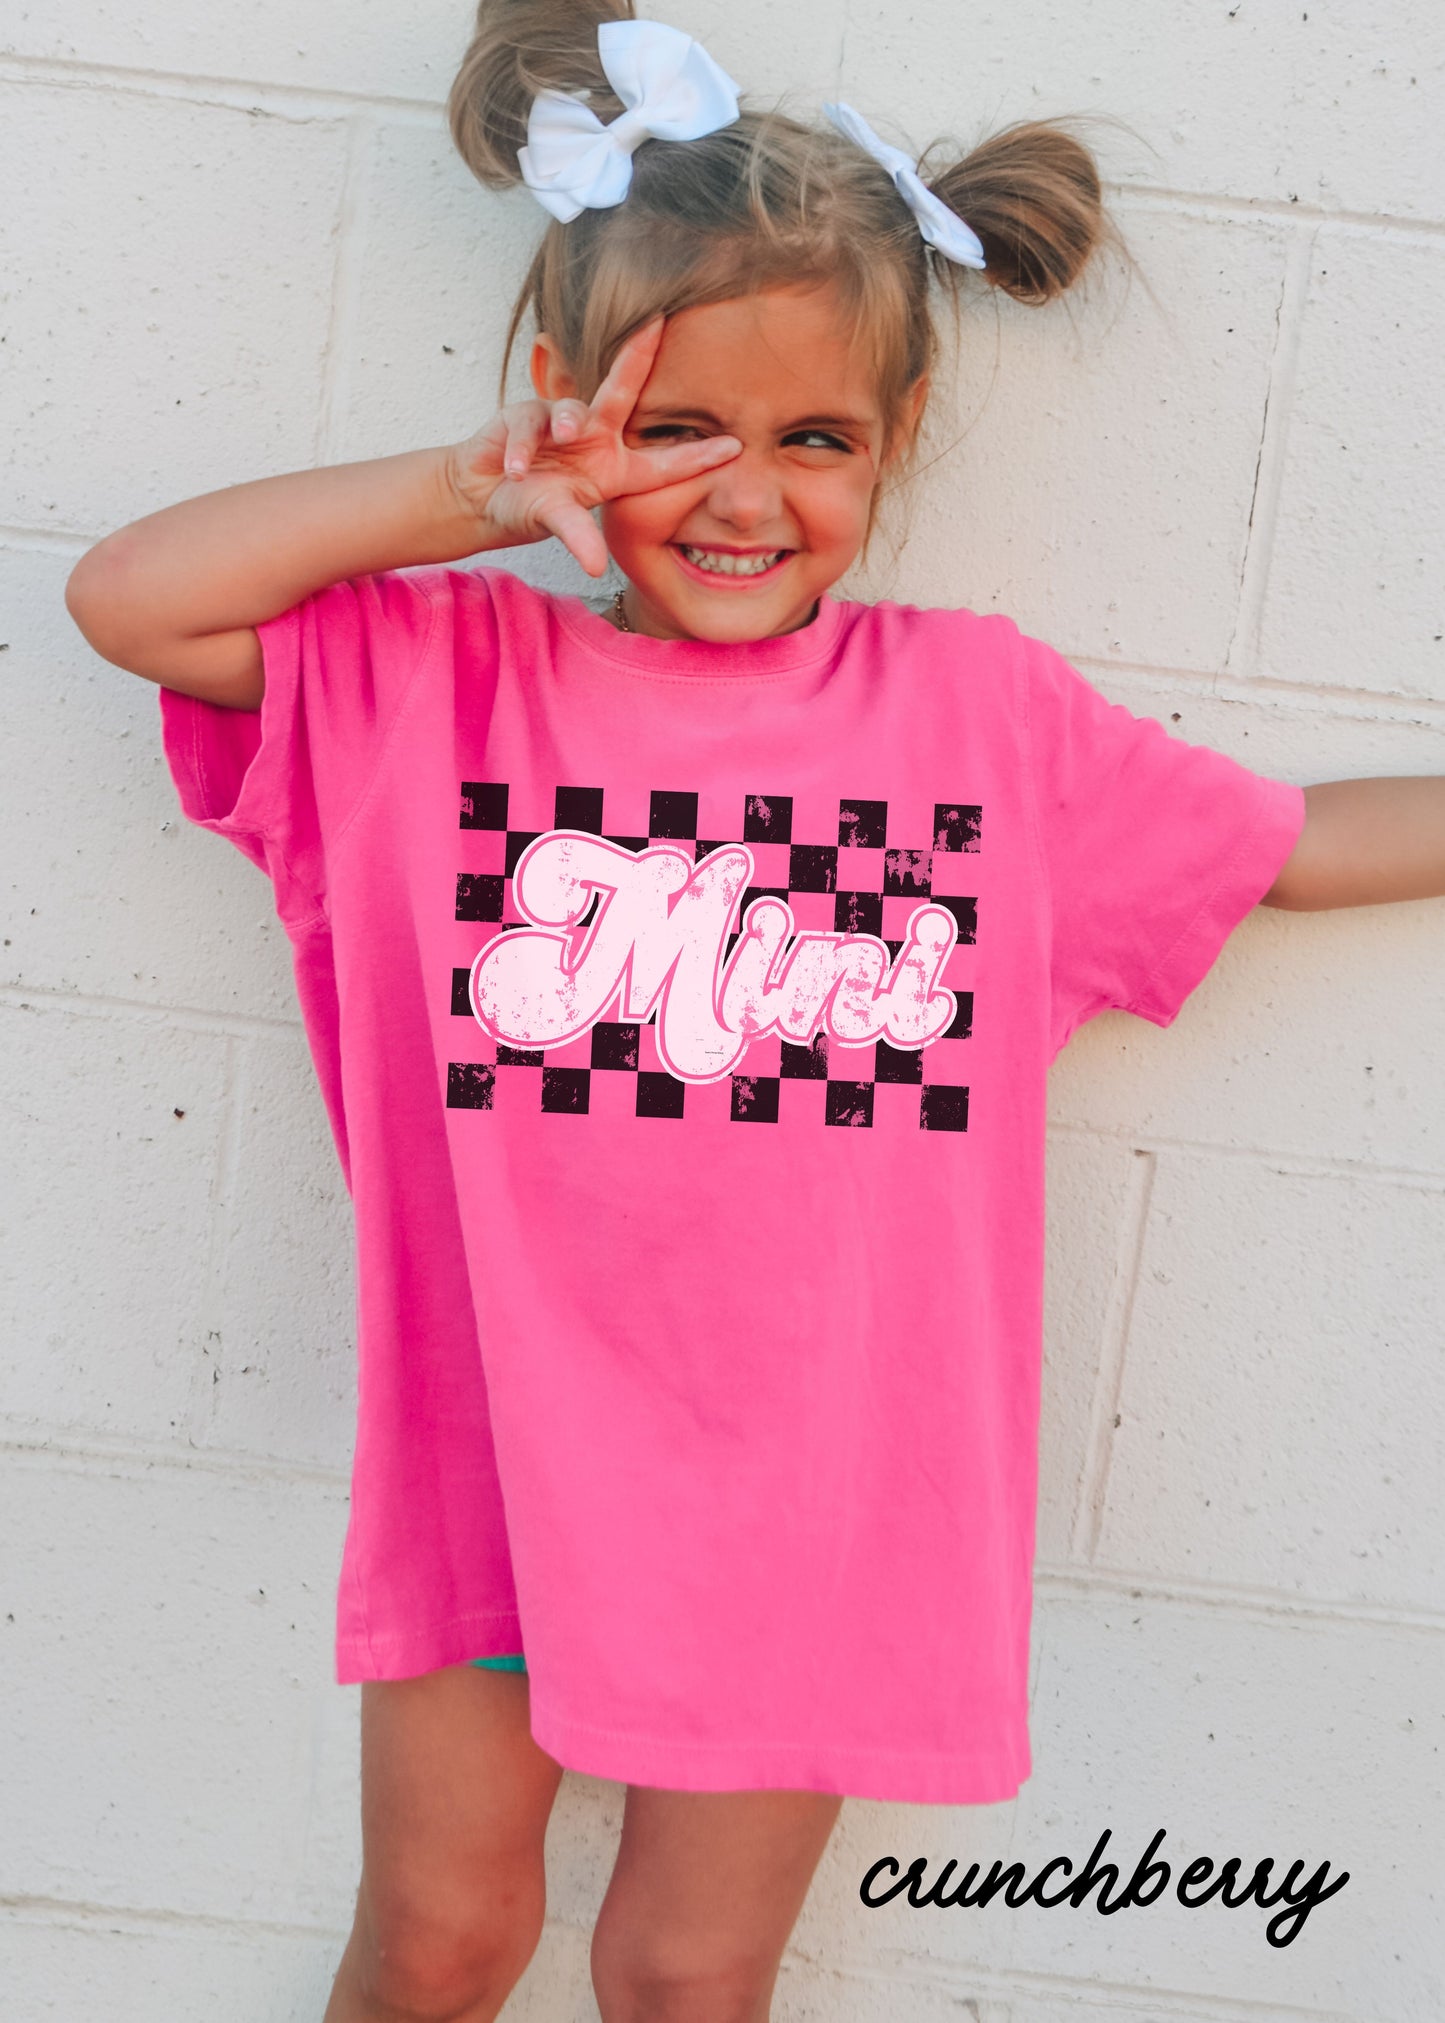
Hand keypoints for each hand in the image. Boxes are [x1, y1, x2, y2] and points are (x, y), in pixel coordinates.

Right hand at [442, 316, 740, 576]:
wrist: (479, 498)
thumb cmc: (527, 508)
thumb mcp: (556, 523)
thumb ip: (577, 537)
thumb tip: (595, 568)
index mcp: (616, 469)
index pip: (663, 462)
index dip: (697, 455)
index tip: (736, 446)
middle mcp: (595, 438)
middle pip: (620, 391)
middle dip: (637, 356)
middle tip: (656, 324)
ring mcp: (561, 423)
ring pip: (571, 410)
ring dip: (566, 423)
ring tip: (557, 443)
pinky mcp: (525, 415)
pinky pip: (529, 424)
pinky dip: (521, 450)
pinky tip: (512, 470)